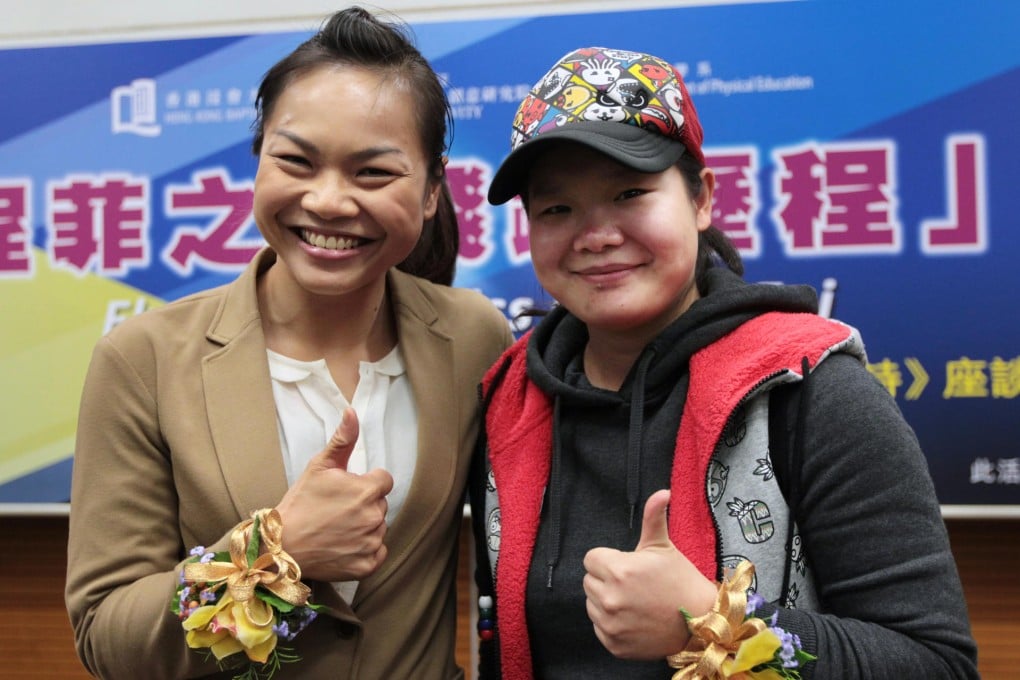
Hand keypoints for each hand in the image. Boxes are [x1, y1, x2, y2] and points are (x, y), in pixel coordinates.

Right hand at [276, 407, 393, 581]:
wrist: (282, 545)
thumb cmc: (300, 503)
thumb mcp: (319, 466)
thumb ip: (342, 439)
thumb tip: (353, 411)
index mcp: (367, 490)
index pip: (383, 480)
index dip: (365, 482)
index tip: (346, 490)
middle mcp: (374, 517)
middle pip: (380, 504)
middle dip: (364, 504)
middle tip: (337, 510)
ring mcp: (371, 543)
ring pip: (379, 527)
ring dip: (365, 527)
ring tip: (337, 528)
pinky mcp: (367, 566)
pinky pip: (378, 552)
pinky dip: (365, 550)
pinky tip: (344, 545)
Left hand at [582, 490, 716, 659]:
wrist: (701, 622)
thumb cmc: (680, 580)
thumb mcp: (664, 546)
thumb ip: (653, 517)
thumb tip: (662, 492)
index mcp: (618, 570)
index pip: (591, 559)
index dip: (609, 560)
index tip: (628, 566)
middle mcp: (610, 598)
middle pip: (589, 581)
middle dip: (607, 580)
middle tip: (634, 584)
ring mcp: (610, 624)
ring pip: (592, 604)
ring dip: (607, 602)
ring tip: (635, 601)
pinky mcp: (613, 644)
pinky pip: (599, 628)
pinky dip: (612, 624)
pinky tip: (634, 619)